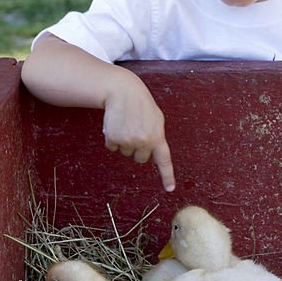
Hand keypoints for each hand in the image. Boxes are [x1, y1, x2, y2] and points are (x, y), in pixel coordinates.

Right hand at [101, 73, 176, 191]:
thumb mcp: (156, 119)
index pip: (164, 161)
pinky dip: (112, 139)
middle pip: (140, 159)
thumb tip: (151, 153)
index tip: (170, 189)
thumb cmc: (141, 104)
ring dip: (125, 142)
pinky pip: (112, 147)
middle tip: (136, 130)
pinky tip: (116, 125)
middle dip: (138, 148)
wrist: (123, 91)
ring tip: (126, 124)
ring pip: (126, 152)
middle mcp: (144, 142)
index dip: (167, 176)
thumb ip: (156, 136)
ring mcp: (128, 141)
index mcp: (158, 137)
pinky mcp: (114, 139)